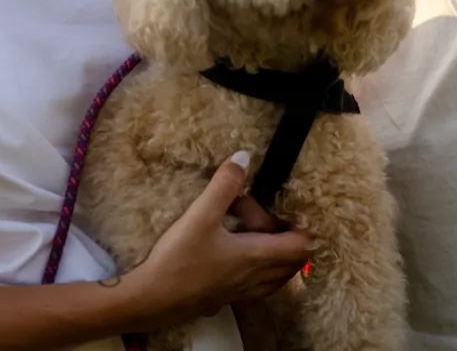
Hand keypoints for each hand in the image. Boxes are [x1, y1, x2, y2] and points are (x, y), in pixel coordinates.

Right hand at [121, 152, 313, 326]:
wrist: (152, 300)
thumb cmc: (179, 259)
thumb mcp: (201, 215)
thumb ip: (224, 185)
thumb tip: (244, 157)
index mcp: (256, 255)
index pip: (300, 247)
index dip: (304, 230)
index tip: (293, 213)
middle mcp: (255, 277)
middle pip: (292, 264)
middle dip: (291, 242)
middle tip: (274, 221)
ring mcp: (242, 292)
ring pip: (276, 279)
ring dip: (278, 260)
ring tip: (263, 239)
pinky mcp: (226, 299)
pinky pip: (258, 288)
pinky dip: (261, 274)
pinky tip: (240, 262)